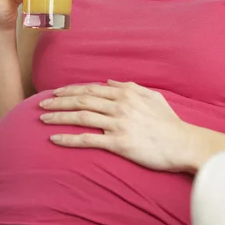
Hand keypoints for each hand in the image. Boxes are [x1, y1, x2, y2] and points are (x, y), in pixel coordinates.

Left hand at [39, 80, 189, 171]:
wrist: (183, 143)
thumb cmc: (170, 122)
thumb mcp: (153, 96)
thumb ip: (130, 86)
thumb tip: (110, 81)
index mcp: (126, 93)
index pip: (91, 89)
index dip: (71, 90)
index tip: (56, 93)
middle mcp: (120, 106)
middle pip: (82, 100)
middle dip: (59, 101)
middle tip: (41, 104)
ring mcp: (118, 124)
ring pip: (81, 117)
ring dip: (59, 117)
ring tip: (42, 119)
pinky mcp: (118, 143)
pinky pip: (88, 139)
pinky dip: (69, 138)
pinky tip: (55, 138)